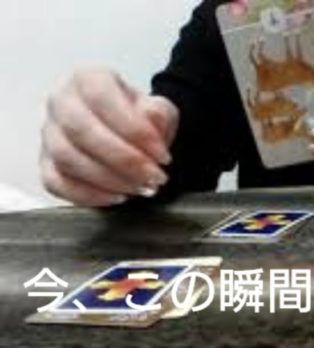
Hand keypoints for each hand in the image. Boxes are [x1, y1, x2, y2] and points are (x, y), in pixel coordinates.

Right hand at [40, 67, 178, 206]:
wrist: (130, 135)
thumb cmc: (140, 119)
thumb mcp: (160, 110)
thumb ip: (159, 112)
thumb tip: (152, 116)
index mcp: (88, 79)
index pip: (102, 98)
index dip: (135, 130)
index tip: (162, 155)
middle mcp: (61, 102)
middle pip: (82, 131)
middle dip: (124, 160)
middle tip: (154, 177)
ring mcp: (49, 134)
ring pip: (68, 159)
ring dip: (110, 179)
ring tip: (141, 187)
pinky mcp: (45, 164)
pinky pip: (57, 183)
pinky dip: (89, 195)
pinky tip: (118, 196)